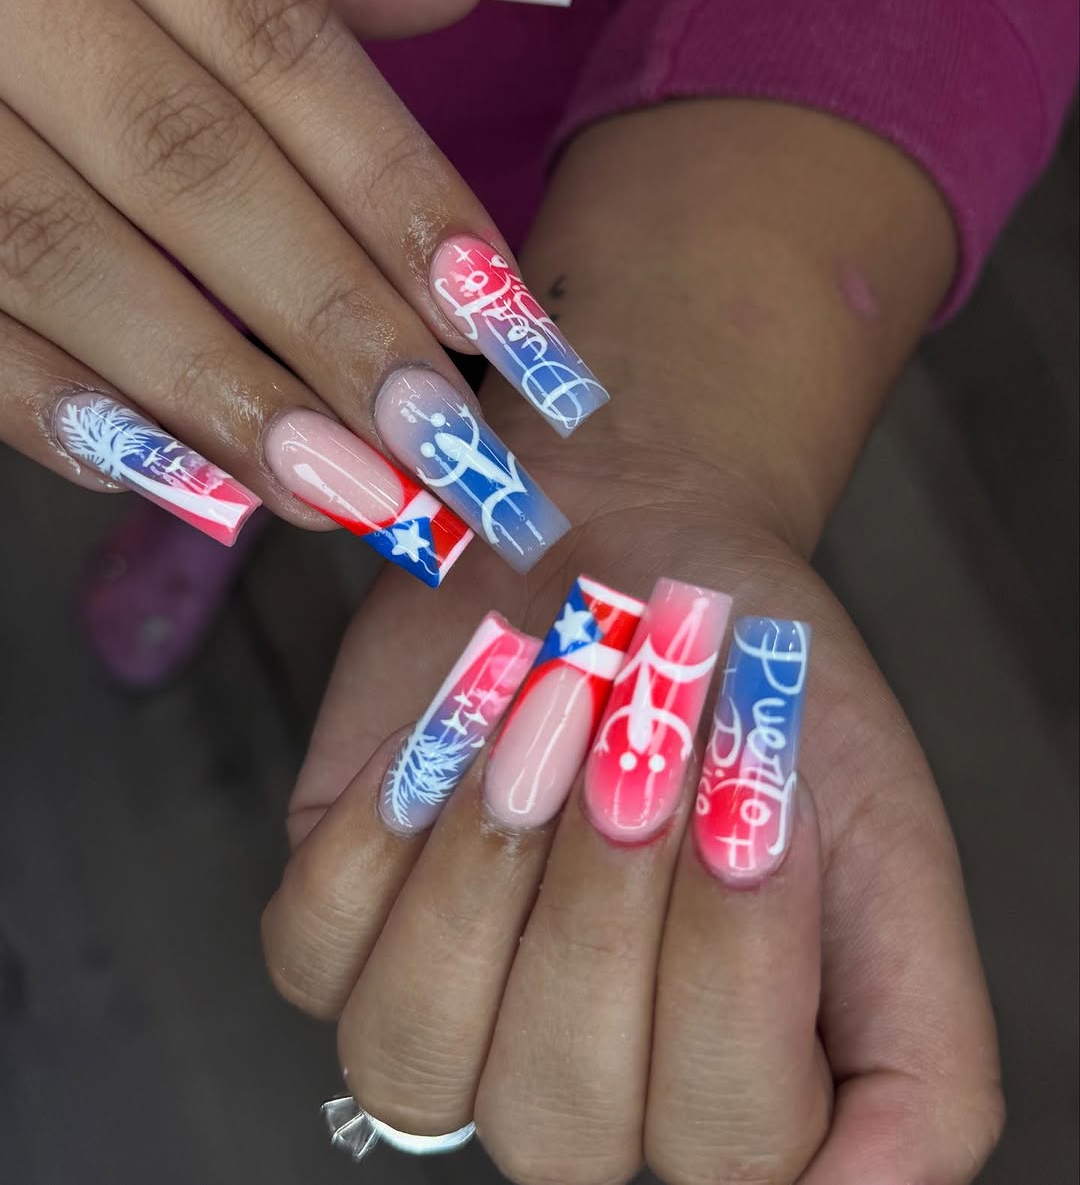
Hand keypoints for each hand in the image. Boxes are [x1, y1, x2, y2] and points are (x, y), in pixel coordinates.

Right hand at [0, 0, 593, 573]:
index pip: (276, 38)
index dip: (394, 184)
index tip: (497, 313)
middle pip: (188, 161)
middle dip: (326, 316)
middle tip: (434, 443)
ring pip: (61, 251)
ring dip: (208, 391)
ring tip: (331, 490)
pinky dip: (48, 405)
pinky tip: (167, 477)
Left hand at [262, 436, 1003, 1184]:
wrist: (648, 552)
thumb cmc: (762, 690)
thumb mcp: (890, 852)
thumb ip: (919, 1059)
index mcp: (721, 1084)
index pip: (727, 1140)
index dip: (735, 970)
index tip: (758, 804)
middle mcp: (575, 1078)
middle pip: (560, 1114)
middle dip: (606, 909)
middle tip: (642, 746)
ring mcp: (442, 1007)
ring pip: (413, 1057)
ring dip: (482, 880)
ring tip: (546, 725)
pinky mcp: (338, 921)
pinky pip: (312, 951)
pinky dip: (374, 842)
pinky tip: (444, 737)